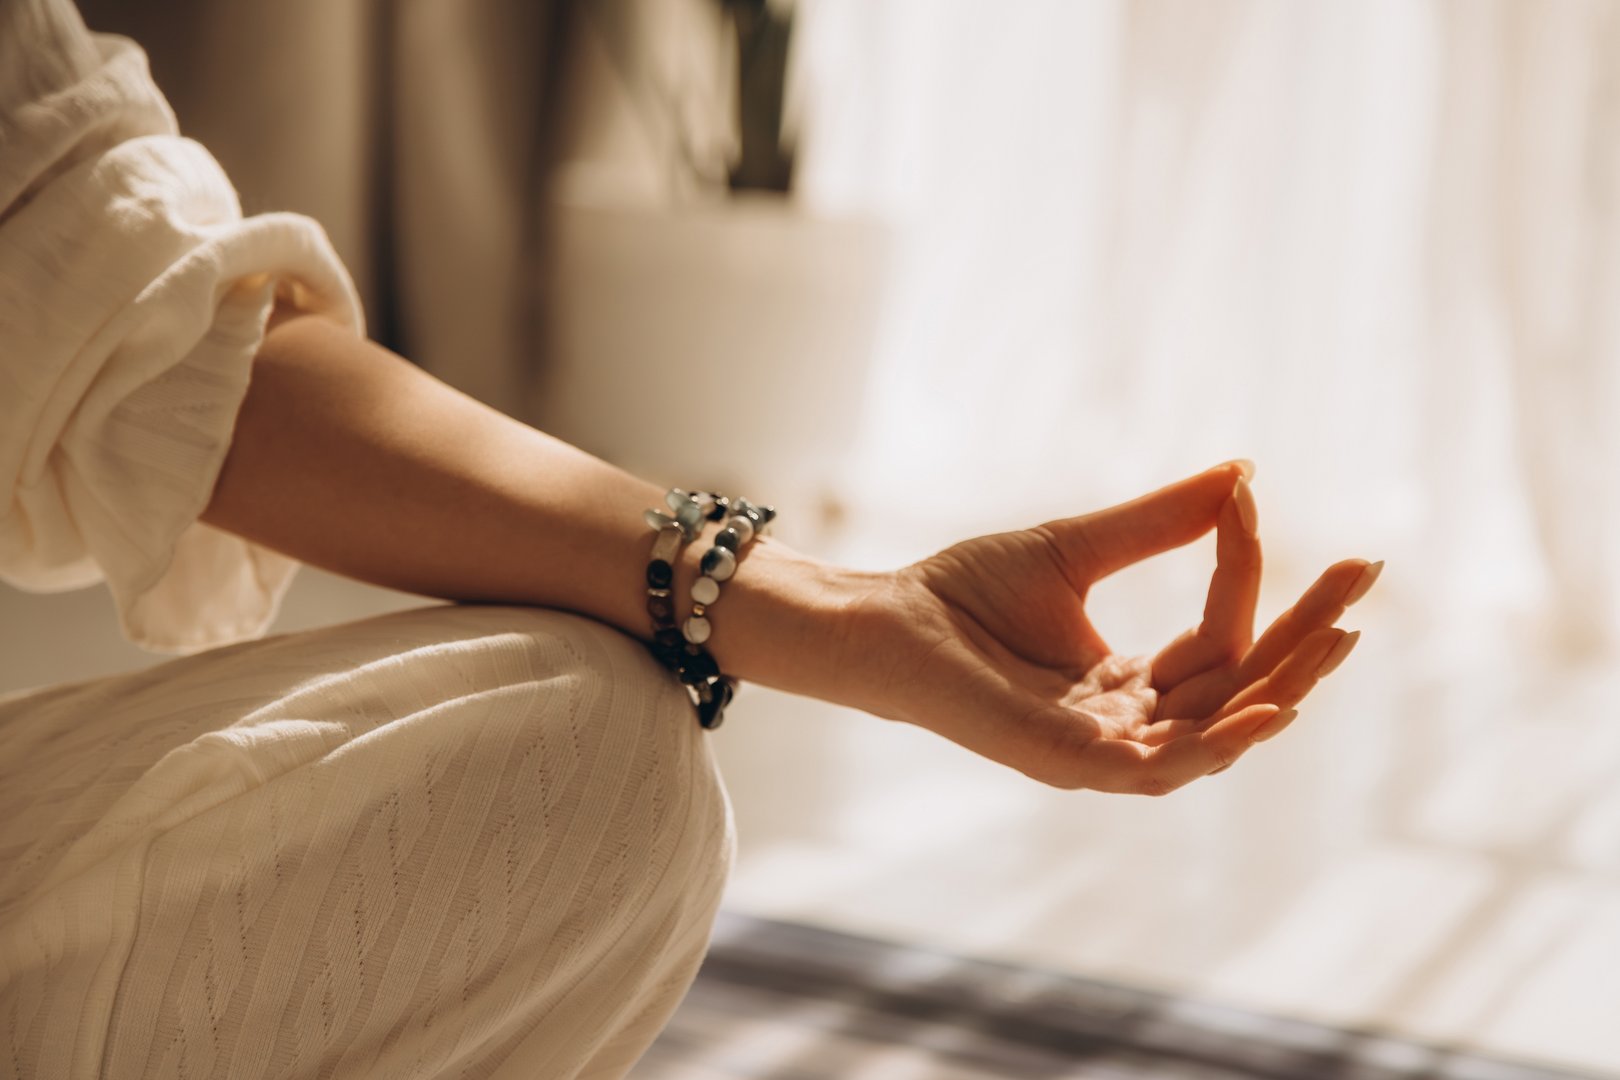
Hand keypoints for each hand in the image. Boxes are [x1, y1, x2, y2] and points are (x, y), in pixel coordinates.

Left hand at [854, 462, 1377, 793]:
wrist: (884, 619)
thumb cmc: (964, 593)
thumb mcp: (1078, 549)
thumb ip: (1159, 523)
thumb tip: (1243, 472)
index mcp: (1130, 684)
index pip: (1219, 639)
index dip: (1248, 576)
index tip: (1254, 498)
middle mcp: (1126, 725)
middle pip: (1239, 690)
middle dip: (1304, 640)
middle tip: (1363, 578)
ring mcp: (1100, 750)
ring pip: (1217, 733)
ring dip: (1284, 687)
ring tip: (1338, 633)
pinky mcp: (1067, 762)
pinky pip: (1162, 767)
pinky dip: (1220, 742)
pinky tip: (1271, 704)